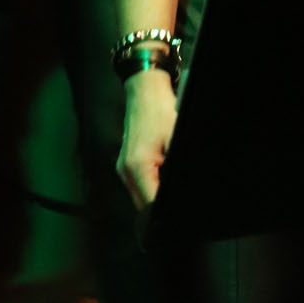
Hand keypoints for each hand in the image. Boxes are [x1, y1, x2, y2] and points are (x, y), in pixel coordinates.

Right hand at [117, 72, 176, 208]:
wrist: (145, 91)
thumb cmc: (160, 111)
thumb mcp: (177, 139)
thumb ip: (176, 169)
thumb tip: (180, 187)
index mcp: (137, 167)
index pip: (151, 206)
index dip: (165, 211)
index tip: (177, 210)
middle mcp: (125, 172)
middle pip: (144, 206)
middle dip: (160, 206)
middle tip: (178, 195)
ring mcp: (123, 169)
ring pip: (141, 197)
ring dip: (156, 195)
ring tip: (172, 181)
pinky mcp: (126, 164)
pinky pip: (139, 185)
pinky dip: (153, 184)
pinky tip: (165, 172)